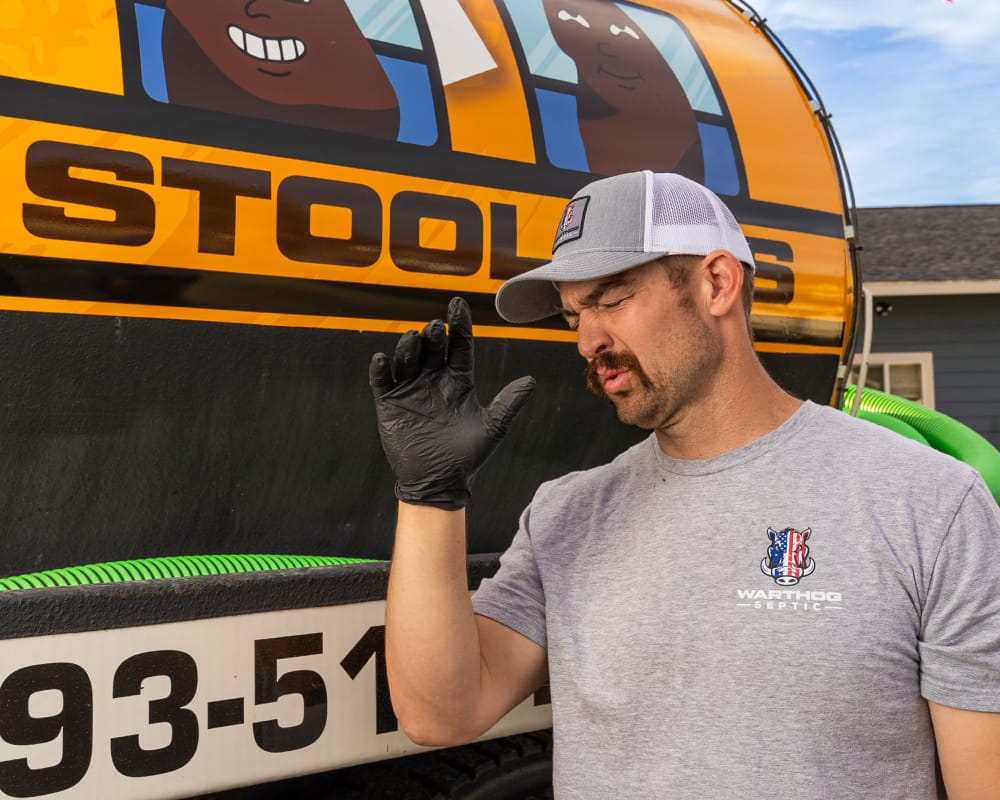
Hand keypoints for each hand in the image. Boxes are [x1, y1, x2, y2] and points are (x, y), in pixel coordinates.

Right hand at [369, 297, 535, 509]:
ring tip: (414, 340)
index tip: (458, 305)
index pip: (460, 345)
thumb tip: (531, 381)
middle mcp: (434, 379)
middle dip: (433, 335)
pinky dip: (381, 369)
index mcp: (458, 380)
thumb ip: (508, 404)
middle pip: (432, 348)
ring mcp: (410, 389)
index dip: (459, 325)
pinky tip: (383, 360)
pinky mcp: (389, 403)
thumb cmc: (467, 457)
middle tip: (435, 328)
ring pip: (407, 359)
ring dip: (409, 347)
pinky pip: (382, 381)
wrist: (439, 483)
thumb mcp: (492, 429)